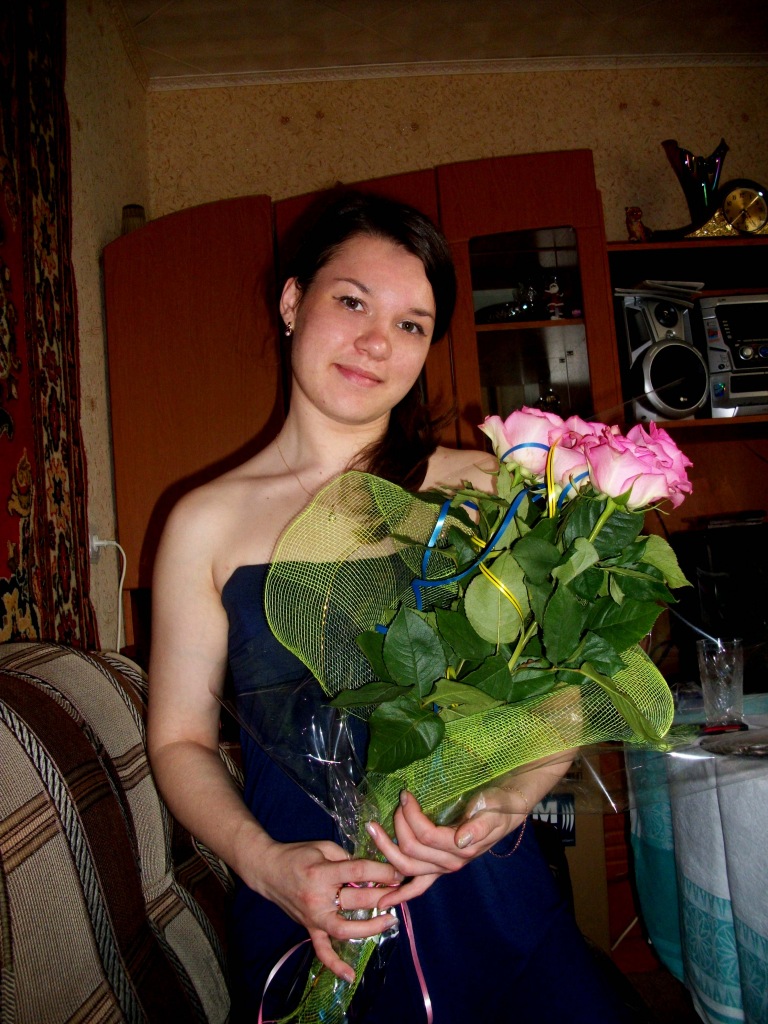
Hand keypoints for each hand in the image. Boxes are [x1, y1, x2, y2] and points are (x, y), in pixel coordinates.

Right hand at [255, 839, 402, 981]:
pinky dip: (335, 965)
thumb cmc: (296, 854)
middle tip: (401, 892)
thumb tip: (369, 870)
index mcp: (322, 872)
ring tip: (390, 920)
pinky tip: (350, 976)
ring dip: (370, 927)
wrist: (267, 869)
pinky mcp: (308, 928)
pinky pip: (322, 950)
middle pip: (357, 900)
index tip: (399, 872)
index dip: (382, 871)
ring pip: (345, 929)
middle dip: (383, 895)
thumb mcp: (323, 846)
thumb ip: (346, 858)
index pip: (359, 872)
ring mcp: (313, 917)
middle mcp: (318, 898)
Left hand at [367, 786, 527, 908]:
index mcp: (462, 849)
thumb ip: (481, 824)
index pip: (426, 835)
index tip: (405, 793)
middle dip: (397, 826)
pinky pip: (417, 886)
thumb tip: (462, 839)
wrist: (506, 812)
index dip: (411, 815)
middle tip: (395, 803)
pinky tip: (383, 900)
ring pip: (406, 867)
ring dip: (386, 849)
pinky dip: (400, 894)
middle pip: (411, 850)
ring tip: (372, 828)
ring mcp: (442, 869)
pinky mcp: (438, 869)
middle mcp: (450, 863)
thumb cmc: (499, 805)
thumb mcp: (494, 808)